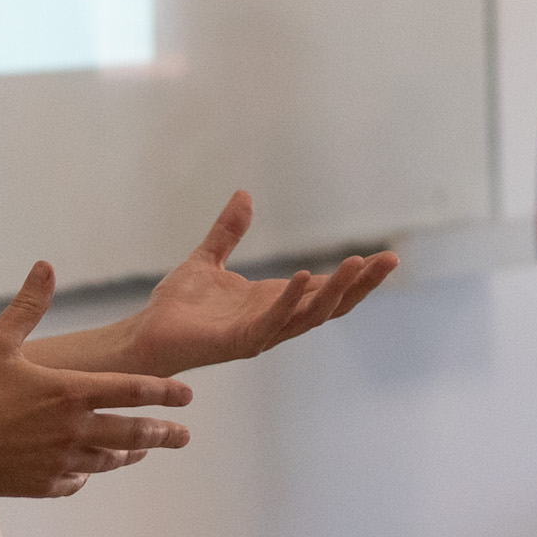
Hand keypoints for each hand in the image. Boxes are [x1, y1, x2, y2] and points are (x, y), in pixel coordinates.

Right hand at [0, 262, 193, 497]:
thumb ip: (29, 305)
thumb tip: (46, 266)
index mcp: (69, 392)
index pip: (131, 391)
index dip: (164, 393)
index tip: (188, 396)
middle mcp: (71, 430)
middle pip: (131, 433)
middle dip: (162, 433)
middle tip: (184, 436)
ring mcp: (57, 461)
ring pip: (105, 461)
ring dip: (127, 454)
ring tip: (140, 450)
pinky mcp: (39, 484)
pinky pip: (74, 481)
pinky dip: (85, 474)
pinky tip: (85, 471)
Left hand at [125, 191, 398, 377]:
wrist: (146, 334)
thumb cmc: (177, 307)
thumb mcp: (207, 259)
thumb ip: (228, 231)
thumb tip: (244, 195)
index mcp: (273, 301)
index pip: (326, 289)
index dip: (356, 275)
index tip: (385, 257)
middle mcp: (274, 320)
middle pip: (331, 304)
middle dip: (362, 284)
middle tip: (390, 260)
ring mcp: (261, 333)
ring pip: (310, 315)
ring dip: (336, 291)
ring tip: (359, 264)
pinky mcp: (239, 341)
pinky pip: (272, 322)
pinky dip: (290, 301)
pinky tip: (304, 277)